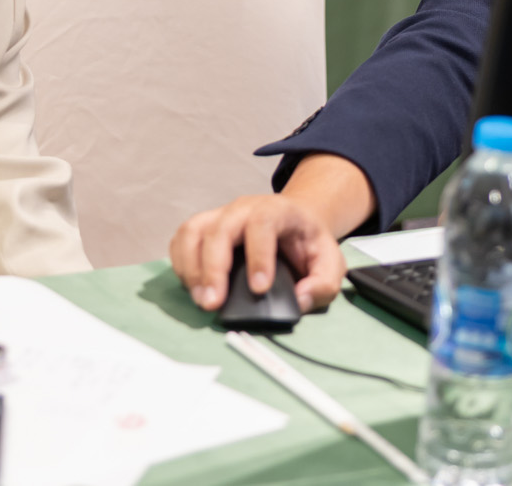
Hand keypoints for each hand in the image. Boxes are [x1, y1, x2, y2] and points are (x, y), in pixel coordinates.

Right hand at [169, 154, 376, 312]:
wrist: (293, 222)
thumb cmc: (307, 243)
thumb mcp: (331, 262)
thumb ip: (324, 283)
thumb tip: (301, 299)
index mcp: (278, 211)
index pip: (263, 225)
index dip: (259, 256)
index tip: (259, 289)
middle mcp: (244, 208)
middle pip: (220, 229)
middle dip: (213, 268)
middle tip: (213, 302)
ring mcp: (220, 215)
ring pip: (194, 231)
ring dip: (191, 267)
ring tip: (201, 299)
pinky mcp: (204, 226)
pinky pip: (182, 239)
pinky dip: (181, 263)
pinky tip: (192, 286)